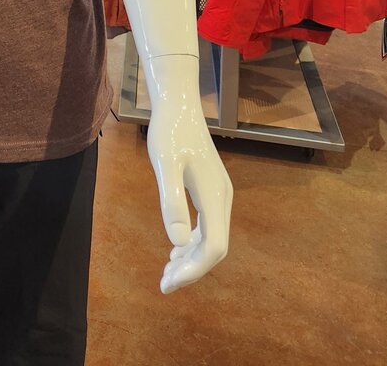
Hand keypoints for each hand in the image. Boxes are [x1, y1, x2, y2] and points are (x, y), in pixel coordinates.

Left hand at [144, 55, 232, 293]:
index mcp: (215, 196)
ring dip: (192, 258)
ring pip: (212, 238)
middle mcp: (223, 198)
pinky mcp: (211, 189)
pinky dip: (193, 242)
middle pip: (215, 247)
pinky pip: (208, 225)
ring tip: (167, 272)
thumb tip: (179, 242)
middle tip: (164, 283)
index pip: (214, 247)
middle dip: (191, 269)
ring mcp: (219, 193)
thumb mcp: (164, 164)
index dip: (194, 270)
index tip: (169, 282)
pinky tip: (176, 248)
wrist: (178, 104)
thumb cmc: (169, 131)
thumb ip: (172, 201)